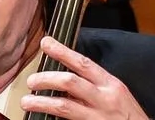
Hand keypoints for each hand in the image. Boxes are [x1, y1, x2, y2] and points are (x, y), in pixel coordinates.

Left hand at [22, 36, 150, 119]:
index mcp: (110, 84)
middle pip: (70, 82)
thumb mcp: (116, 95)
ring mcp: (96, 117)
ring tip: (26, 102)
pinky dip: (51, 119)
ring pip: (63, 106)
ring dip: (41, 102)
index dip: (63, 52)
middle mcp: (104, 98)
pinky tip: (40, 119)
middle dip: (46, 79)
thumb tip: (67, 82)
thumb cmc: (127, 116)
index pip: (83, 63)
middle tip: (31, 81)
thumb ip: (95, 87)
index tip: (46, 43)